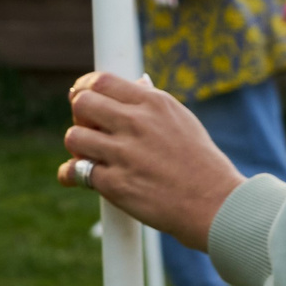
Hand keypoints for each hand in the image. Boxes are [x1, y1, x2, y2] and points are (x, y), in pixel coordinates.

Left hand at [59, 71, 246, 248]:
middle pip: (81, 103)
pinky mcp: (115, 184)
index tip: (82, 98)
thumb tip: (137, 82)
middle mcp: (136, 123)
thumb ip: (154, 102)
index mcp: (153, 103)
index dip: (85, 88)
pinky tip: (76, 177)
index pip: (101, 81)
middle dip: (80, 115)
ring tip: (90, 155)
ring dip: (76, 146)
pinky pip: (75, 171)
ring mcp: (124, 154)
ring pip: (73, 136)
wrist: (214, 205)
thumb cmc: (202, 163)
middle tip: (89, 130)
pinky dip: (70, 174)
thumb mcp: (182, 120)